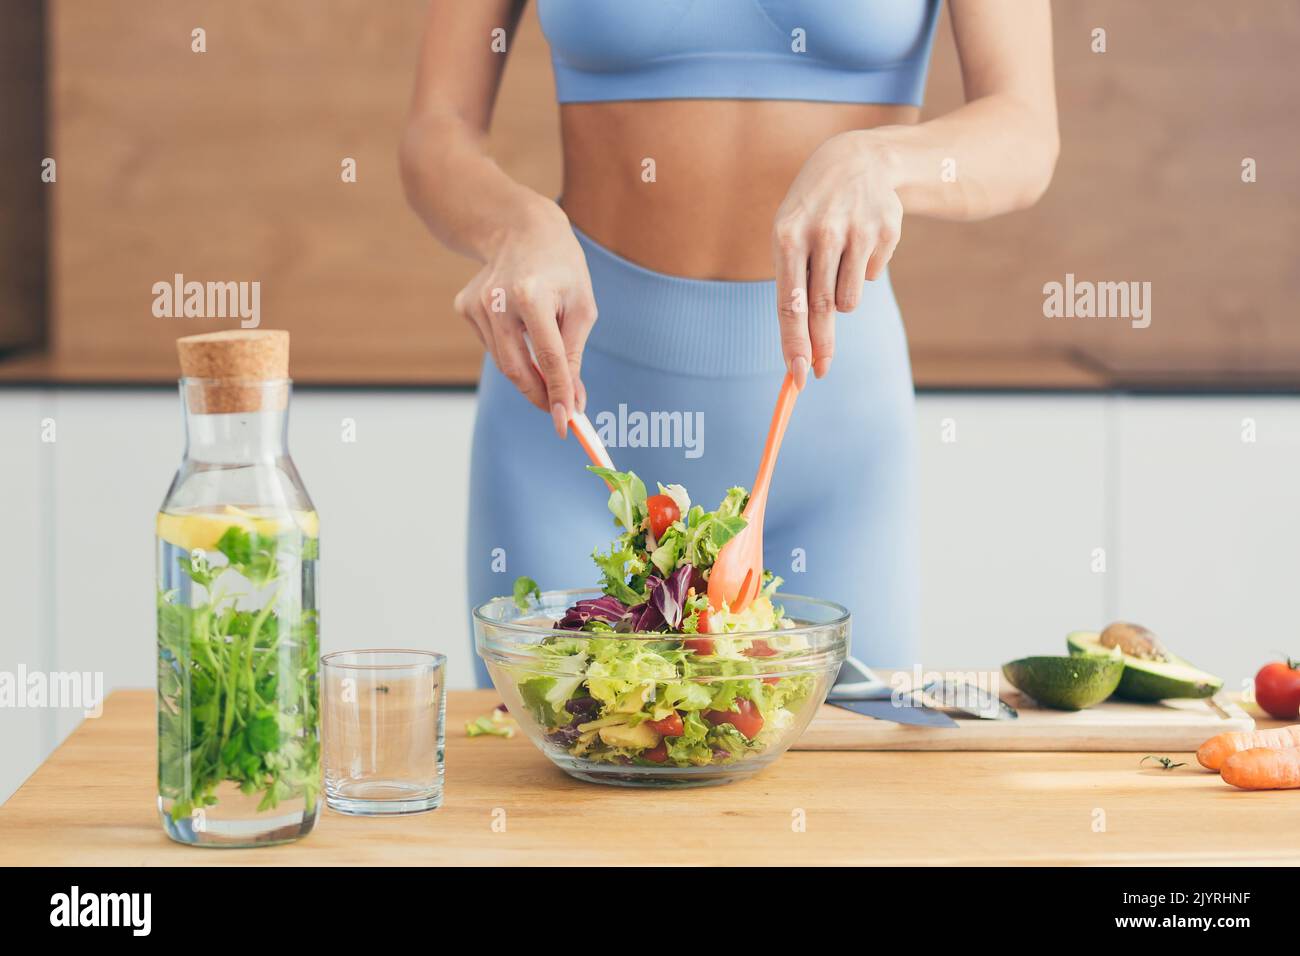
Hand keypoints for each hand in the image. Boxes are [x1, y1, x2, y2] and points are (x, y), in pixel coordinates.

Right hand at [454, 199, 596, 435]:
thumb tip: (573, 401)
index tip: (568, 424)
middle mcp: (497, 301)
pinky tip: (521, 324)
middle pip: (516, 368)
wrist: (519, 227)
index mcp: (532, 295)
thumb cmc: (561, 267)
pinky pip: (494, 346)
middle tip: (560, 412)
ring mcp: (476, 305)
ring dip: (529, 373)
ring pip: (504, 362)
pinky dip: (512, 349)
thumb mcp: (581, 306)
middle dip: (539, 396)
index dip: (558, 394)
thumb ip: (574, 355)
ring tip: (548, 360)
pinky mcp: (465, 308)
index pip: (548, 358)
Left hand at [772, 131, 902, 386]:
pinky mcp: (886, 231)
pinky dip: (864, 272)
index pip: (791, 302)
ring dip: (842, 299)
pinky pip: (872, 278)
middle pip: (822, 308)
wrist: (857, 161)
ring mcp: (857, 231)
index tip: (798, 375)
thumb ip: (794, 290)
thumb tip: (803, 351)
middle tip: (819, 372)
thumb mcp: (791, 238)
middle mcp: (822, 233)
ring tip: (837, 267)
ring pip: (849, 300)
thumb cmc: (812, 213)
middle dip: (820, 346)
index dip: (794, 343)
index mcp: (788, 235)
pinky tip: (859, 244)